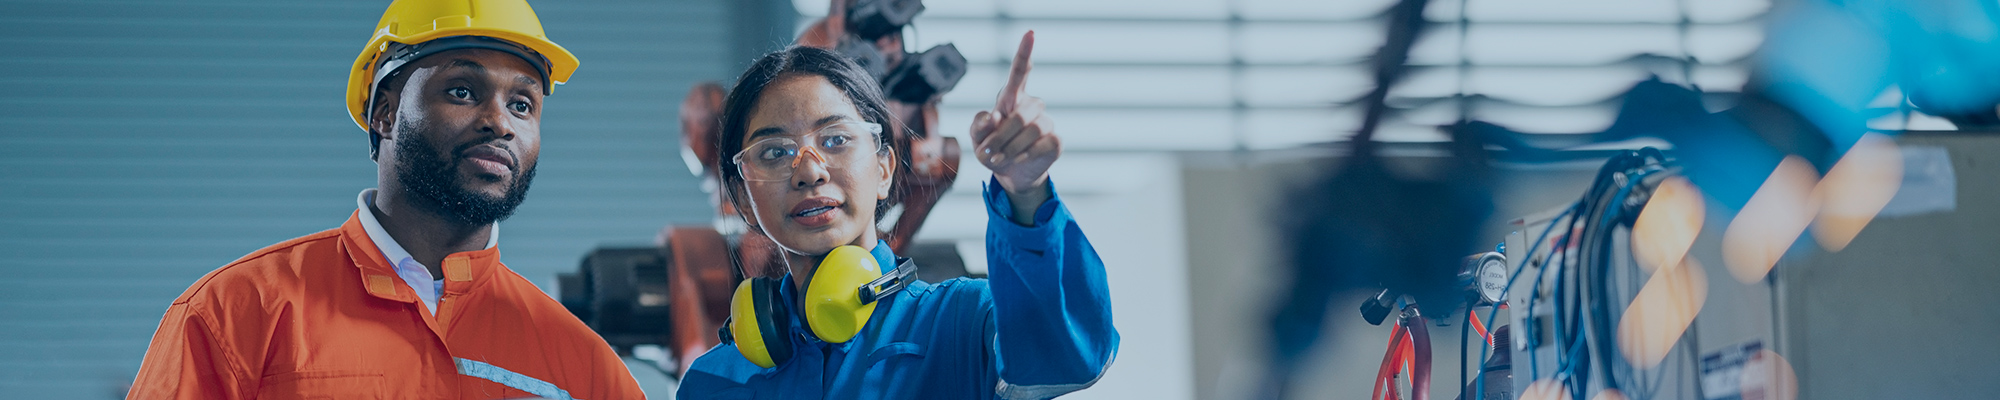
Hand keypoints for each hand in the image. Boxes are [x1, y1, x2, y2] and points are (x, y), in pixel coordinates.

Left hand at [971, 31, 1060, 221]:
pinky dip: (1025, 155)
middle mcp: (1032, 106)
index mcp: (1011, 97)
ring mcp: (1045, 122)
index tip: (1030, 33)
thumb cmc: (992, 149)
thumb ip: (979, 126)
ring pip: (1031, 130)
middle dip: (1000, 137)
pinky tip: (1017, 160)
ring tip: (999, 159)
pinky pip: (1042, 144)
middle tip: (987, 153)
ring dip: (1010, 148)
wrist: (1010, 174)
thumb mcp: (977, 138)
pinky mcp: (1055, 140)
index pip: (1019, 71)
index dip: (1025, 52)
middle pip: (1019, 115)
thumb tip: (992, 117)